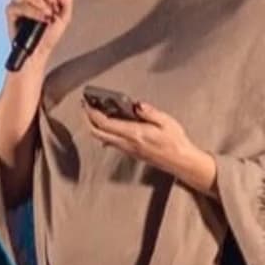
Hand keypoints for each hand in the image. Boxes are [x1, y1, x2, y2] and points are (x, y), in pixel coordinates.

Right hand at [4, 0, 73, 69]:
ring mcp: (18, 1)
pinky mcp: (11, 11)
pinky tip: (43, 20)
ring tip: (49, 17)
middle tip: (54, 7)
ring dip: (43, 5)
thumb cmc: (49, 35)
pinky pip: (22, 6)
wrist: (39, 52)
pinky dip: (35, 12)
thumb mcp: (65, 16)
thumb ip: (66, 1)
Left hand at [84, 95, 216, 193]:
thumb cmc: (175, 143)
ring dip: (94, 125)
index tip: (86, 103)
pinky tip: (107, 125)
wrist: (180, 161)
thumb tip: (137, 105)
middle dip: (87, 119)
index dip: (92, 113)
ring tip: (94, 113)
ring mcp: (127, 149)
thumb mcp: (166, 122)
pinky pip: (110, 142)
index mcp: (134, 134)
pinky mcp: (130, 152)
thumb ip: (149, 112)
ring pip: (102, 139)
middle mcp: (126, 143)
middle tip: (85, 107)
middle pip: (97, 133)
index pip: (105, 123)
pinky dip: (103, 132)